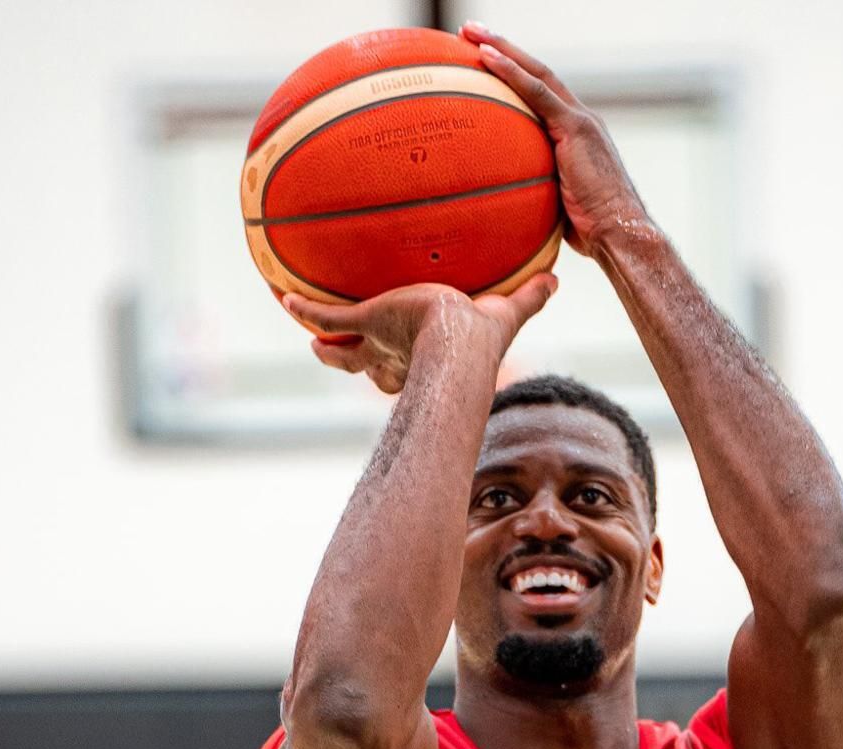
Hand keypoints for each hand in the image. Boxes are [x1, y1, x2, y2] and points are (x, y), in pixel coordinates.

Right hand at [283, 276, 557, 394]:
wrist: (457, 346)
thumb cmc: (482, 342)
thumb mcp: (507, 312)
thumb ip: (528, 298)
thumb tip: (557, 282)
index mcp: (425, 362)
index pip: (409, 371)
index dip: (400, 368)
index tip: (397, 363)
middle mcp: (398, 361)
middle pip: (370, 369)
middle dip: (358, 364)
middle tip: (342, 355)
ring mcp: (378, 344)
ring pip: (343, 354)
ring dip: (326, 347)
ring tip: (310, 340)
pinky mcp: (366, 323)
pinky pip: (328, 318)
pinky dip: (305, 309)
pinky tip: (285, 297)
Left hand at [460, 22, 650, 258]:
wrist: (620, 234)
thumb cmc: (592, 234)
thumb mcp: (557, 208)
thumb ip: (537, 195)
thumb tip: (507, 208)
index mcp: (577, 136)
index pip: (542, 97)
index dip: (515, 76)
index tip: (484, 62)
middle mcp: (581, 120)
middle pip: (538, 74)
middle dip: (504, 50)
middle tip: (470, 33)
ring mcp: (580, 121)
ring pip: (537, 73)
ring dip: (502, 49)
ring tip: (470, 32)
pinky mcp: (577, 128)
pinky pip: (538, 91)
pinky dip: (511, 72)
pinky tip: (485, 57)